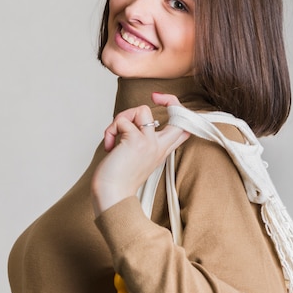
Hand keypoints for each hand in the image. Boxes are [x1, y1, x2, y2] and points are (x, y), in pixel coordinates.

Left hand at [91, 93, 189, 214]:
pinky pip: (121, 121)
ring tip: (115, 135)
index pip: (183, 126)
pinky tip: (109, 146)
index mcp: (162, 150)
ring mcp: (150, 143)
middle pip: (179, 114)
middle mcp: (159, 146)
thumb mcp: (136, 157)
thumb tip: (130, 119)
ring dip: (123, 117)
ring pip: (142, 109)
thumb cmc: (118, 178)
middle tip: (154, 97)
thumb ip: (140, 140)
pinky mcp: (136, 141)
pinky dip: (111, 130)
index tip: (161, 101)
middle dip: (170, 99)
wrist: (112, 195)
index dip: (178, 109)